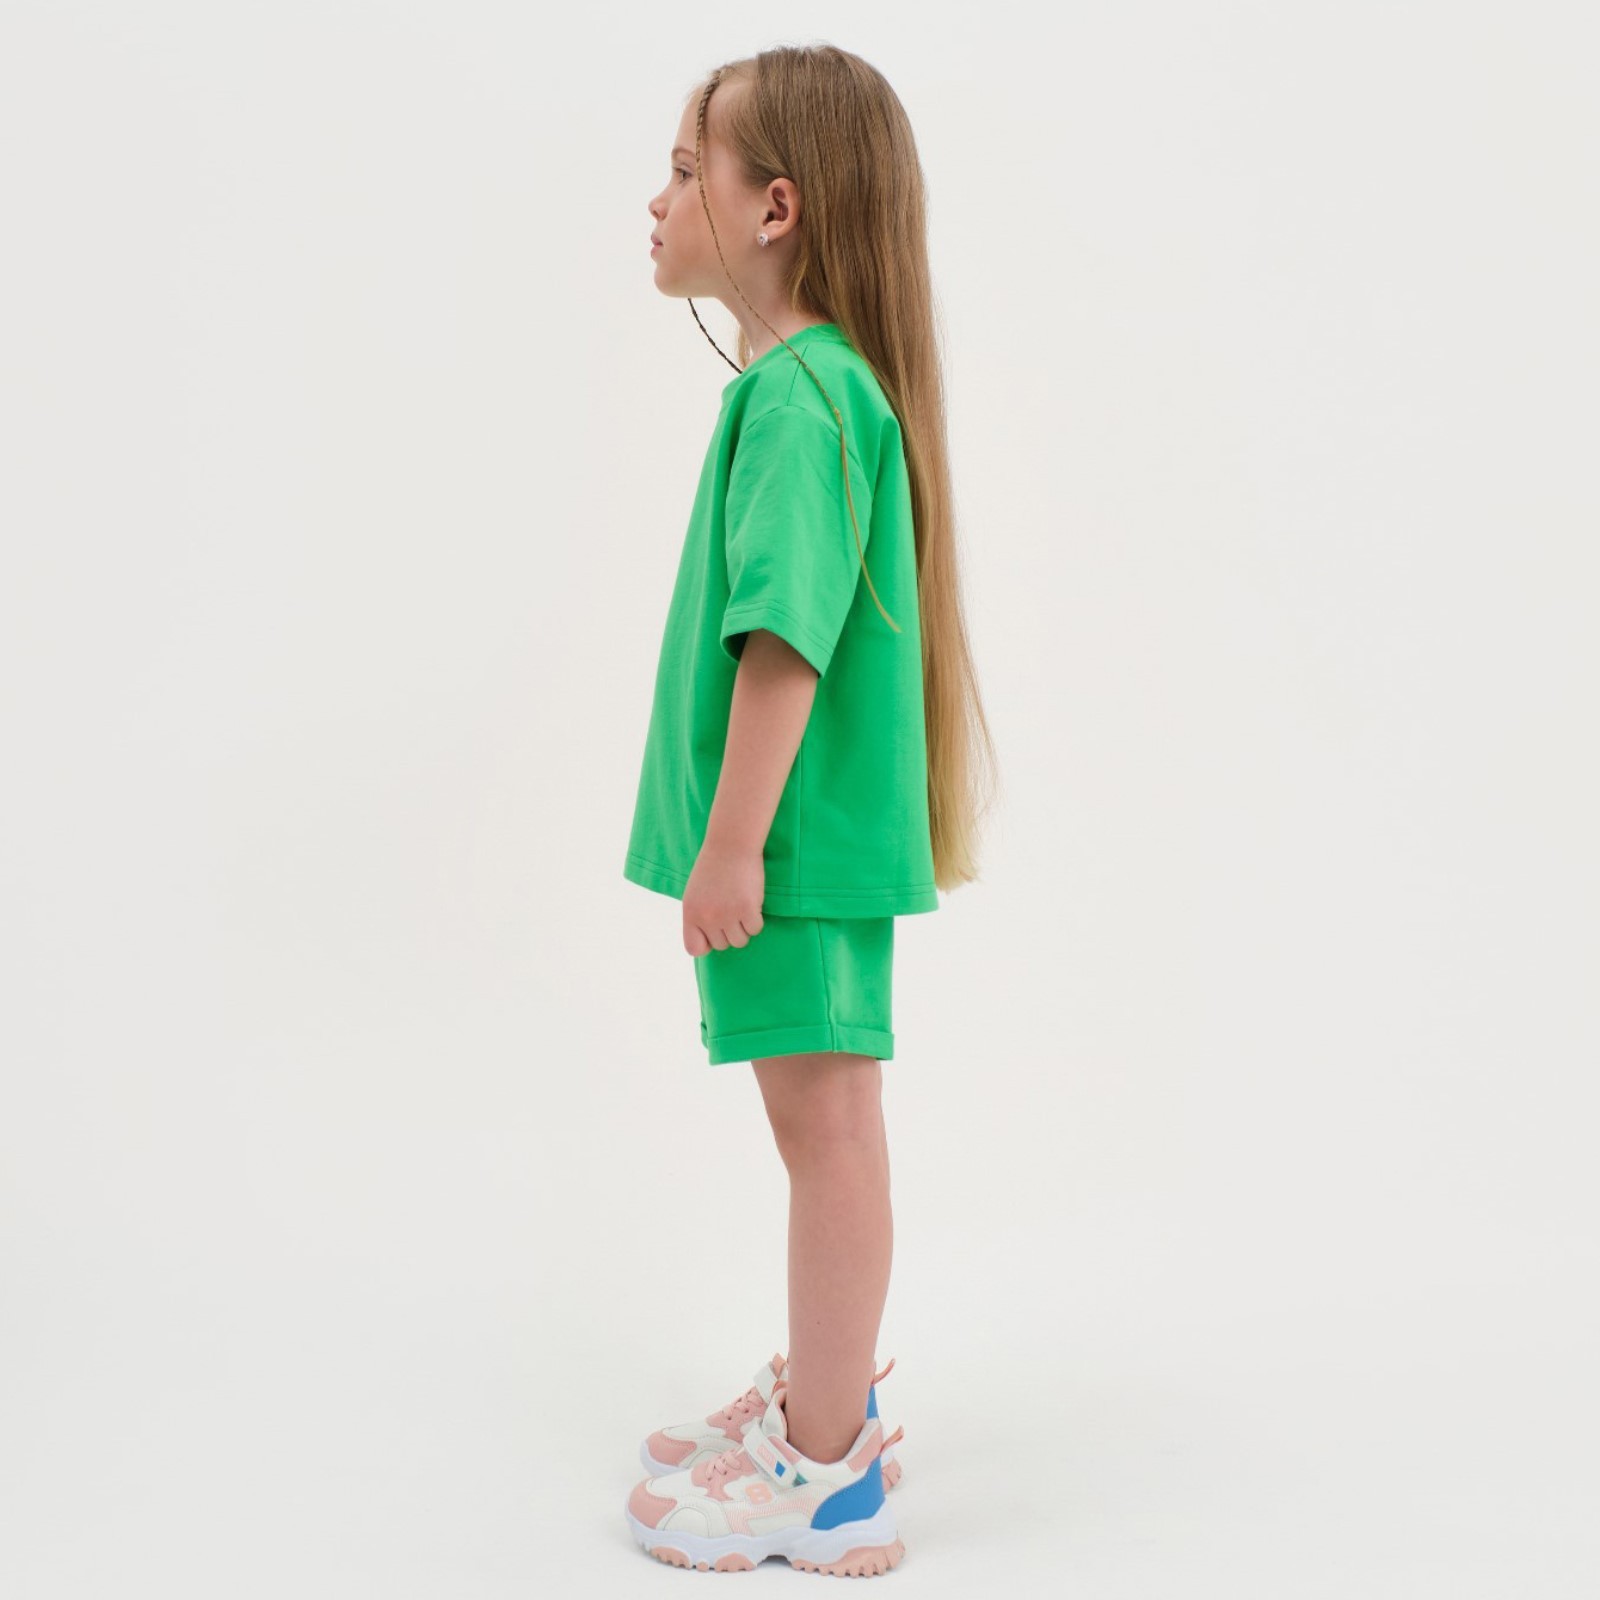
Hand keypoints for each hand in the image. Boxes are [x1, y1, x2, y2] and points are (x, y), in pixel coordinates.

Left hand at [682, 840, 764, 955]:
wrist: (730, 844)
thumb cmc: (713, 868)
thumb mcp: (695, 894)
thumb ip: (698, 918)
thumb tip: (707, 945)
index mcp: (690, 914)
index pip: (694, 949)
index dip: (707, 943)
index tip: (714, 931)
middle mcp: (707, 918)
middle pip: (722, 945)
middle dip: (729, 931)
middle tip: (732, 909)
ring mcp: (727, 915)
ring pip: (740, 941)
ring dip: (744, 927)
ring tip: (741, 906)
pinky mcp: (747, 909)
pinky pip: (755, 929)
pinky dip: (756, 919)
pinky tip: (752, 902)